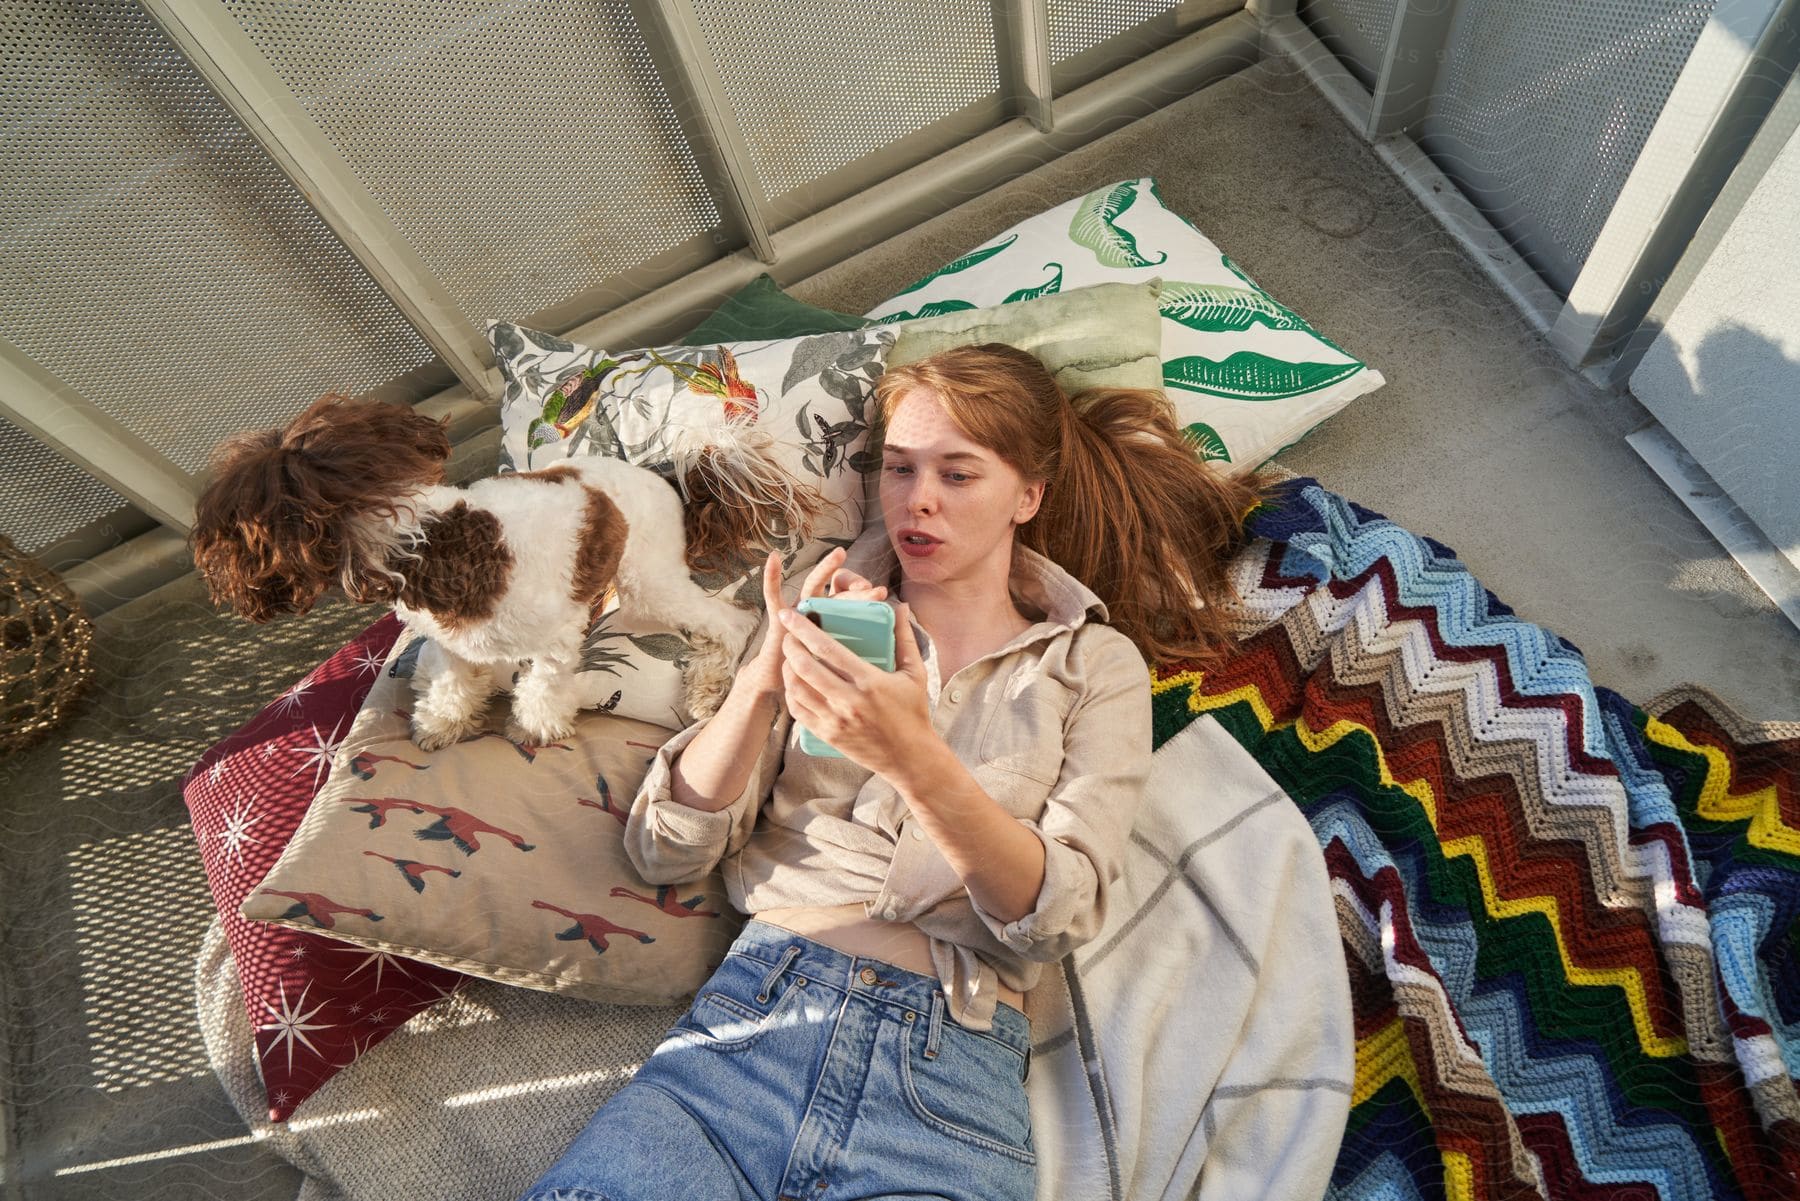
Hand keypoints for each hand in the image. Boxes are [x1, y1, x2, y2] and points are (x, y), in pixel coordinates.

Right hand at [739, 546, 886, 696]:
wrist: (788, 692)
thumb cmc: (824, 680)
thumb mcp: (851, 664)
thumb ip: (877, 645)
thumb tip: (899, 624)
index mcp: (838, 621)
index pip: (855, 597)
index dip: (867, 592)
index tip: (881, 595)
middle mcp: (820, 612)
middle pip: (838, 590)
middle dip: (855, 584)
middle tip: (870, 584)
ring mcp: (799, 613)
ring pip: (814, 586)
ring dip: (826, 569)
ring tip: (840, 555)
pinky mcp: (780, 620)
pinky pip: (773, 595)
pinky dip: (772, 577)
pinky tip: (775, 558)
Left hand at [776, 595, 934, 781]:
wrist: (910, 758)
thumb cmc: (914, 713)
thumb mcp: (915, 673)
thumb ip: (904, 638)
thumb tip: (899, 607)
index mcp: (870, 682)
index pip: (828, 649)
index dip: (804, 629)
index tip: (791, 615)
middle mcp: (850, 701)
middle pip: (806, 667)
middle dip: (790, 646)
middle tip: (787, 634)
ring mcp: (836, 720)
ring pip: (798, 689)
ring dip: (788, 669)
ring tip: (789, 657)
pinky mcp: (829, 735)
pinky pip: (799, 712)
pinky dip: (791, 694)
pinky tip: (793, 683)